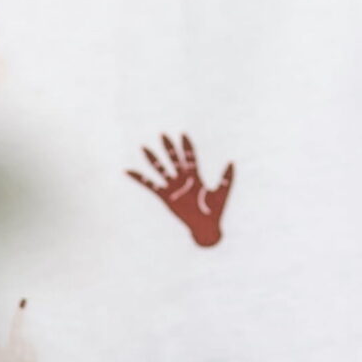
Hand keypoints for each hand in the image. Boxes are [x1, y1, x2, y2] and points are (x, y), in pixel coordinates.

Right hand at [126, 130, 234, 246]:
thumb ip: (226, 177)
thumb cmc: (215, 211)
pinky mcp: (165, 197)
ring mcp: (173, 188)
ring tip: (144, 148)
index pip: (190, 157)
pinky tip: (129, 171)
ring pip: (161, 170)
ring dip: (153, 159)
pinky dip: (139, 178)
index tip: (183, 134)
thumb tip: (231, 162)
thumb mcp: (223, 192)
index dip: (187, 146)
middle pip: (174, 159)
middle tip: (163, 134)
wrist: (206, 227)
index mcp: (195, 177)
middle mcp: (182, 180)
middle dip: (169, 148)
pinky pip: (150, 185)